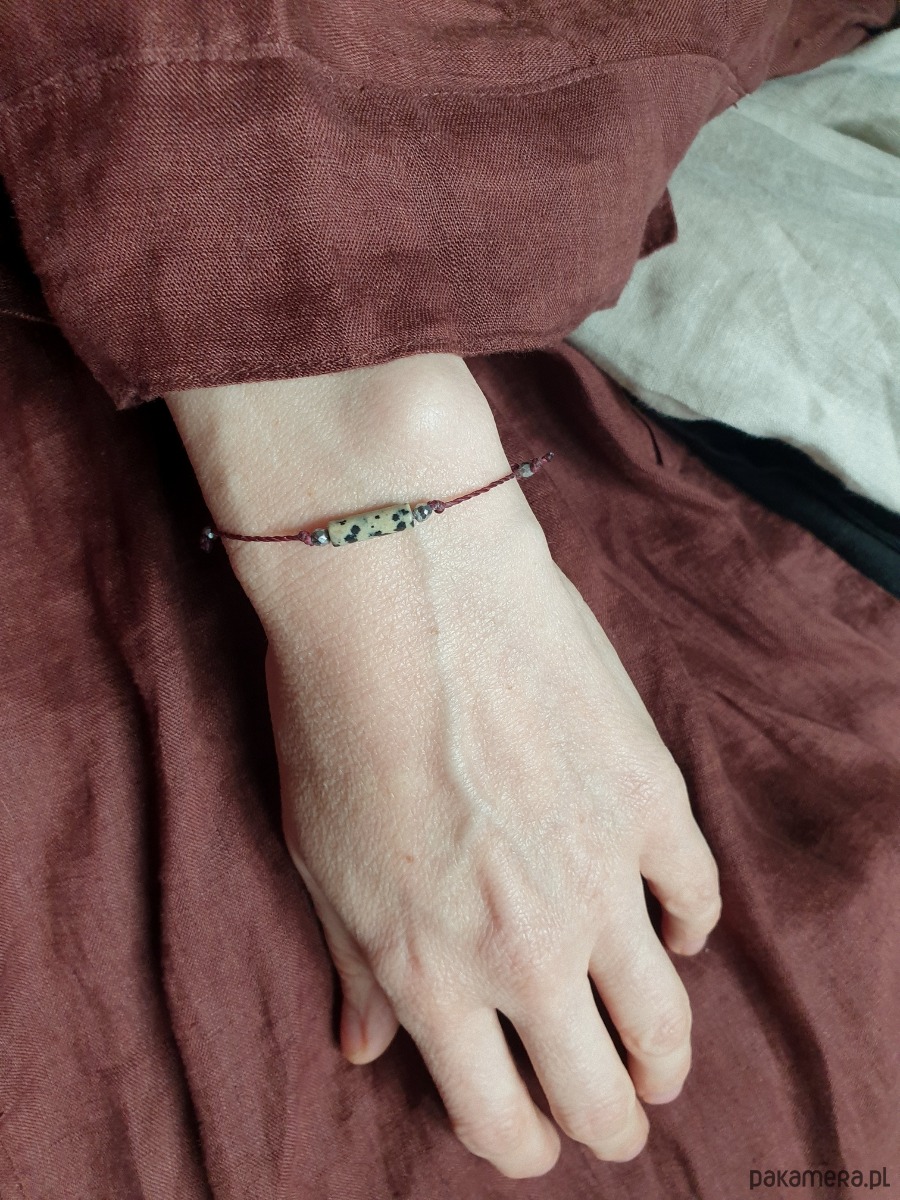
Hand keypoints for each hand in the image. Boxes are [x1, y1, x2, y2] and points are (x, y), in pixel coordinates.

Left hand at [262, 474, 720, 1179]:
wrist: (398, 592)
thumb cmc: (332, 718)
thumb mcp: (317, 856)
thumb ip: (355, 964)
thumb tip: (363, 1047)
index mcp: (429, 975)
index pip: (498, 1121)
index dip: (520, 1143)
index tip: (526, 1132)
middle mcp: (523, 951)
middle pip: (598, 1096)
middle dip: (606, 1122)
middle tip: (611, 1113)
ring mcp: (598, 879)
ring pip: (665, 1024)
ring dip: (663, 1057)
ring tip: (657, 1058)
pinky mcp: (649, 801)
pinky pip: (696, 899)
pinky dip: (687, 927)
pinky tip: (672, 927)